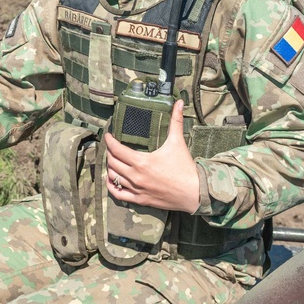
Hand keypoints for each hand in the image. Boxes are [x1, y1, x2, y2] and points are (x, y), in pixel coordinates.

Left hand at [104, 99, 199, 213]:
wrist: (194, 193)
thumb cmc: (185, 167)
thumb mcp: (178, 142)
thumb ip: (176, 121)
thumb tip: (179, 103)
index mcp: (142, 162)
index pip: (116, 149)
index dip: (109, 141)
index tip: (108, 135)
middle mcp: (136, 176)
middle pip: (112, 162)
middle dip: (109, 153)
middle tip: (112, 147)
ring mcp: (136, 189)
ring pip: (113, 177)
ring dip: (110, 167)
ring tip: (112, 160)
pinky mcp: (140, 200)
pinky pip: (118, 195)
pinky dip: (112, 186)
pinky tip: (111, 179)